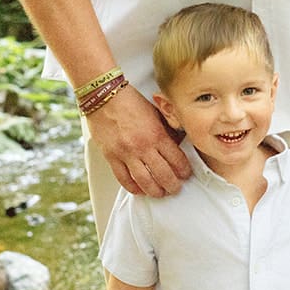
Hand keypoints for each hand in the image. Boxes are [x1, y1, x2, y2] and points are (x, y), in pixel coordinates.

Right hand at [87, 83, 190, 197]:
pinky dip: (133, 187)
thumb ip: (167, 129)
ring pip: (144, 181)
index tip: (186, 175)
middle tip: (176, 188)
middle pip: (163, 175)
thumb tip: (178, 143)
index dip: (184, 171)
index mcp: (157, 134)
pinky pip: (123, 179)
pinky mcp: (111, 156)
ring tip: (160, 193)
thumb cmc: (130, 101)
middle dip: (172, 185)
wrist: (103, 95)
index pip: (177, 160)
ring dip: (155, 191)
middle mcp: (142, 146)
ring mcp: (126, 153)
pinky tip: (139, 190)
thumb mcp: (155, 112)